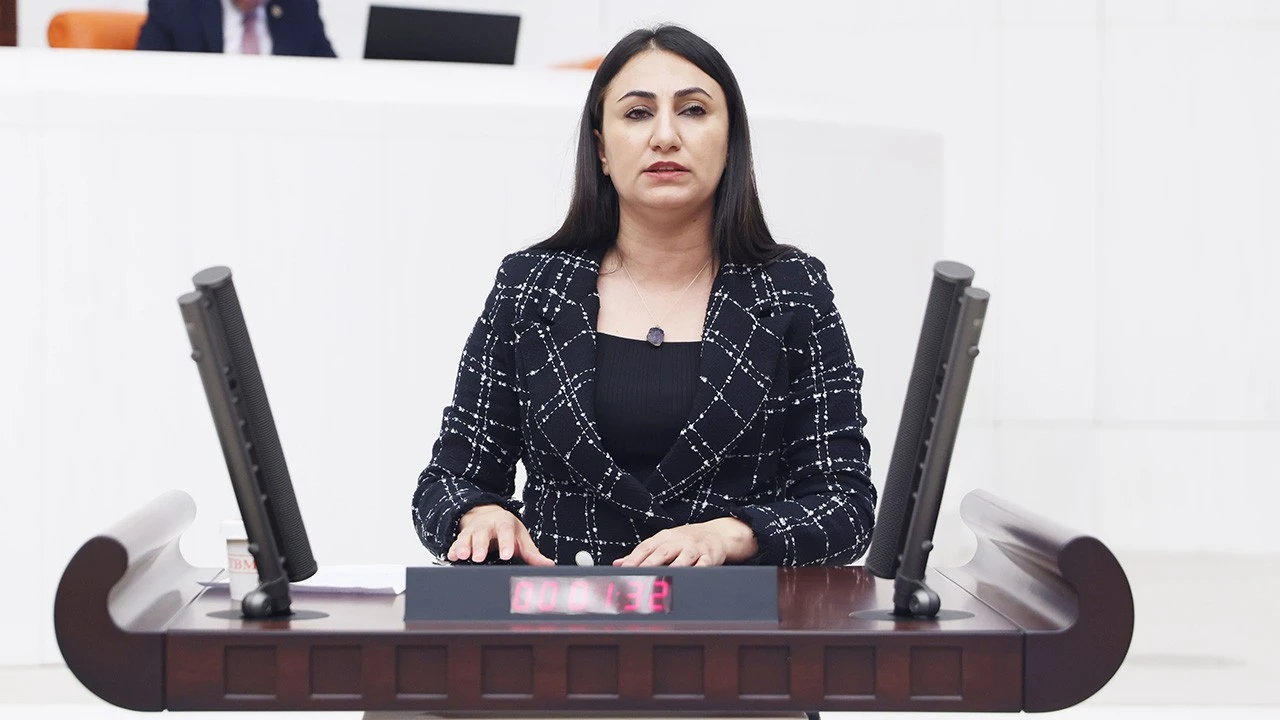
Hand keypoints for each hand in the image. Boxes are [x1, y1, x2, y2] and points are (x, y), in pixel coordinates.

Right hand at [448, 505, 554, 565]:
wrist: (488, 515)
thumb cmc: (507, 530)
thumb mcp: (521, 538)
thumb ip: (532, 553)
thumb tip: (548, 565)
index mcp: (504, 523)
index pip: (506, 531)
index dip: (506, 543)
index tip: (507, 554)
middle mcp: (487, 525)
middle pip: (482, 534)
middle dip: (480, 545)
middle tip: (479, 557)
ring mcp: (473, 531)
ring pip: (466, 538)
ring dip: (463, 547)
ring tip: (462, 556)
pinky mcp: (462, 538)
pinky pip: (455, 543)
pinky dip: (453, 550)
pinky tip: (451, 557)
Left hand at [613, 517, 758, 566]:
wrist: (716, 534)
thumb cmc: (684, 541)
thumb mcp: (663, 543)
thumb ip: (642, 555)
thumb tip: (618, 563)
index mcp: (664, 537)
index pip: (646, 547)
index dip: (634, 559)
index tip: (623, 570)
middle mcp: (678, 541)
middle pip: (662, 553)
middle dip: (649, 565)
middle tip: (638, 577)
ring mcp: (695, 549)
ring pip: (683, 558)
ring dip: (673, 568)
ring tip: (662, 580)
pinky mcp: (710, 557)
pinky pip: (704, 564)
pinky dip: (698, 571)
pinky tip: (691, 579)